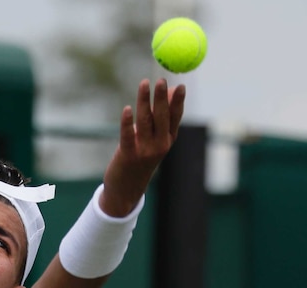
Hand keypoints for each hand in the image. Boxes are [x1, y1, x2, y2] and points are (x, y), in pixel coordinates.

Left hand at [101, 78, 185, 215]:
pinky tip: (127, 109)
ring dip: (144, 101)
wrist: (127, 188)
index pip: (175, 117)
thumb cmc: (140, 158)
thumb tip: (172, 90)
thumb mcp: (155, 139)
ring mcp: (144, 150)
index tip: (180, 85)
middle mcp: (159, 145)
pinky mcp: (128, 154)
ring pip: (145, 121)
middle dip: (162, 98)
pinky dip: (127, 122)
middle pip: (161, 117)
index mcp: (168, 139)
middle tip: (162, 80)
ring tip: (144, 83)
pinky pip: (128, 135)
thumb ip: (162, 117)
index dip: (177, 101)